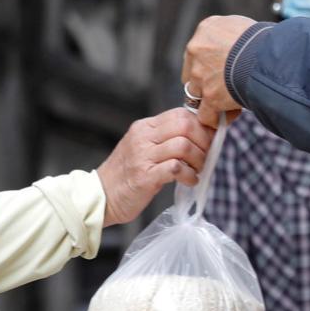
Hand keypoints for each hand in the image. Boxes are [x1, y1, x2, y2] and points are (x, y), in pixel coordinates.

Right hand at [96, 108, 214, 225]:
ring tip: (197, 170)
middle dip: (204, 141)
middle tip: (206, 155)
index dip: (201, 125)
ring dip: (199, 160)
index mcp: (144, 127)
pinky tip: (190, 181)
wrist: (101, 196)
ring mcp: (143, 156)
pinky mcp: (145, 177)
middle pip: (185, 125)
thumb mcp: (143, 148)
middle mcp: (143, 138)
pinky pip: (176, 169)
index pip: (180, 114)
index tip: (209, 139)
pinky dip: (189, 175)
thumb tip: (199, 136)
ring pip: (183, 146)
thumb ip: (165, 139)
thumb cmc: (126, 175)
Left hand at [182, 16, 256, 126]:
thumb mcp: (243, 26)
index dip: (210, 63)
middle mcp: (197, 49)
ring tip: (227, 106)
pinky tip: (223, 119)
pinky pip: (204, 114)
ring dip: (209, 101)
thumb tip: (235, 47)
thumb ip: (231, 36)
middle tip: (223, 88)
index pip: (199, 49)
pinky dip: (213, 119)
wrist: (268, 56)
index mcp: (206, 29)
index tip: (223, 70)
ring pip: (196, 94)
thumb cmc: (265, 40)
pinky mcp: (209, 96)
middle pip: (192, 71)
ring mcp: (201, 74)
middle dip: (205, 81)